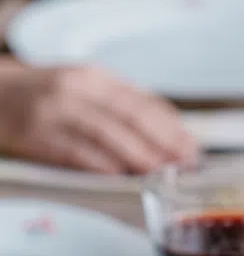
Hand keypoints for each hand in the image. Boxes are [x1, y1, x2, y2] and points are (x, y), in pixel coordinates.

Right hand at [0, 60, 197, 174]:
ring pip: (108, 133)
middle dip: (163, 142)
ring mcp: (57, 111)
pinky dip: (102, 165)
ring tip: (162, 173)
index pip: (142, 102)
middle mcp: (78, 89)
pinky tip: (121, 177)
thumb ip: (120, 108)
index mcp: (94, 78)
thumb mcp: (82, 91)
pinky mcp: (39, 134)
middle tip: (187, 163)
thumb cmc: (42, 98)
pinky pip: (77, 152)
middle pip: (130, 116)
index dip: (171, 126)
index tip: (192, 147)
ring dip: (139, 155)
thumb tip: (166, 133)